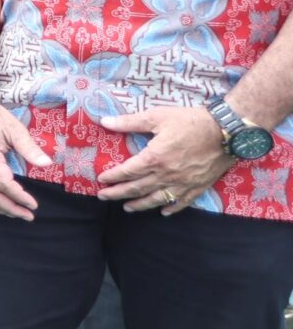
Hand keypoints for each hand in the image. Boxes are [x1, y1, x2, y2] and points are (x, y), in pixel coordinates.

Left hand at [99, 106, 235, 214]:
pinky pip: (182, 202)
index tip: (101, 180)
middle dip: (118, 194)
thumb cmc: (191, 121)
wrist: (227, 131)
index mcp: (154, 158)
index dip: (112, 176)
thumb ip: (129, 122)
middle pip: (137, 188)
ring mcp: (183, 183)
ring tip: (127, 208)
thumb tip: (105, 122)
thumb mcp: (157, 116)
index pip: (127, 171)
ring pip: (157, 199)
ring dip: (140, 205)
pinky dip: (172, 208)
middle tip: (103, 197)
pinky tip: (164, 212)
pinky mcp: (199, 186)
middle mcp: (166, 175)